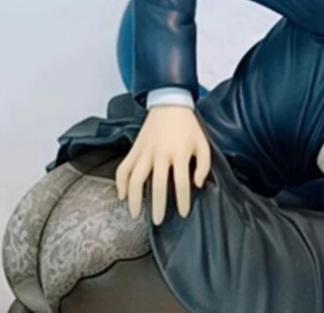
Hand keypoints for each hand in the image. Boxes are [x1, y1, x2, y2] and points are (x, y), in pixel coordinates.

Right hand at [115, 105, 210, 225]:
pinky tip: (122, 195)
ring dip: (134, 198)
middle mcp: (160, 154)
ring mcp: (144, 151)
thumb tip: (196, 185)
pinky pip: (123, 168)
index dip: (183, 201)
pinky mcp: (134, 148)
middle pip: (156, 185)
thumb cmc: (188, 125)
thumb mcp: (203, 143)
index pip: (181, 183)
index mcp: (179, 153)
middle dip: (157, 206)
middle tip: (158, 221)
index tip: (183, 213)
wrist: (169, 102)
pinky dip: (120, 182)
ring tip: (135, 213)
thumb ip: (203, 166)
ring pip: (134, 179)